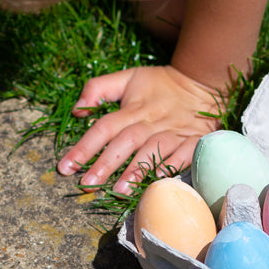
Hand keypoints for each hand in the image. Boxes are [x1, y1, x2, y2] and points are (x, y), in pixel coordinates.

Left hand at [56, 65, 225, 193]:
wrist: (203, 82)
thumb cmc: (160, 85)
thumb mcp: (128, 77)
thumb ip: (98, 88)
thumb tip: (77, 110)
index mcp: (133, 108)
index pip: (104, 127)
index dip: (84, 147)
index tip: (65, 167)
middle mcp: (151, 121)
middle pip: (125, 142)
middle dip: (106, 164)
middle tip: (88, 185)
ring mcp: (174, 132)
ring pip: (153, 150)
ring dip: (136, 170)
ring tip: (119, 190)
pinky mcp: (193, 141)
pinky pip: (183, 156)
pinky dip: (171, 167)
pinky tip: (158, 182)